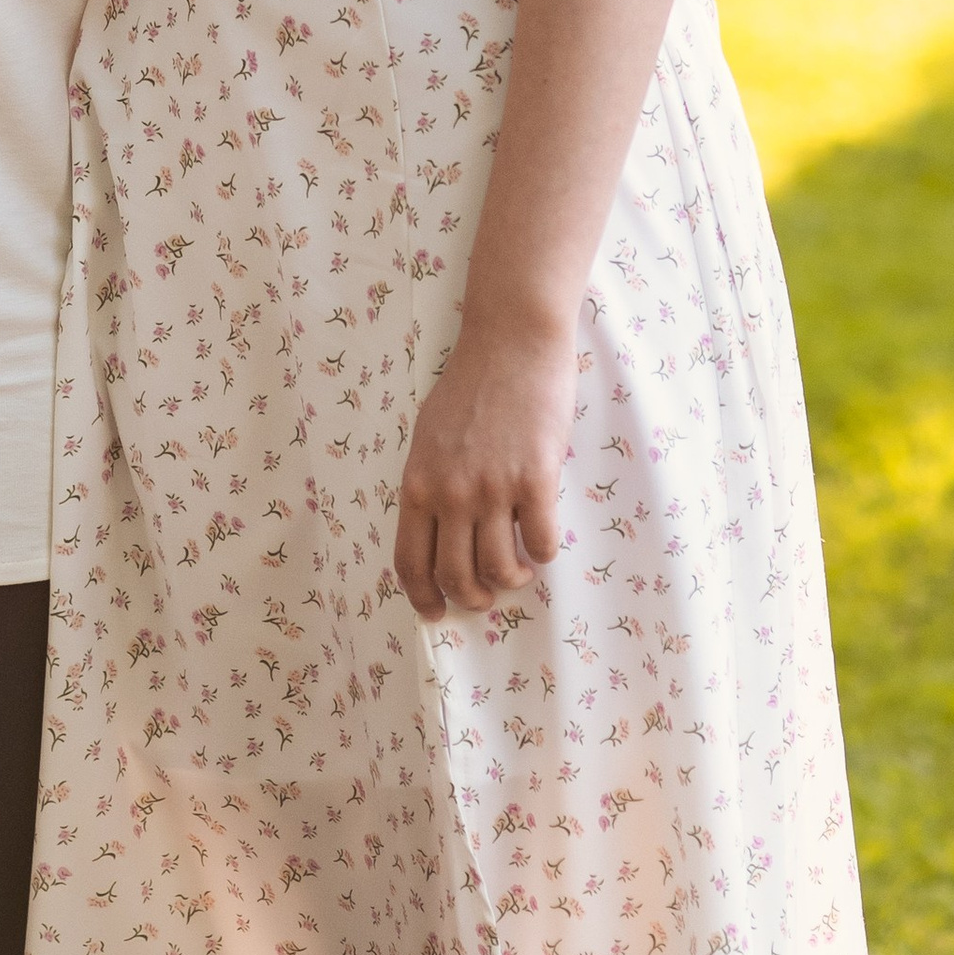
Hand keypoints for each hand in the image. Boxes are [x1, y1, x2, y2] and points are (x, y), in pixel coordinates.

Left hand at [393, 314, 575, 618]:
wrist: (511, 342)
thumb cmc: (470, 385)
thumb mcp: (429, 436)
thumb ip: (431, 484)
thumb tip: (438, 533)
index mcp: (418, 482)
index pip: (410, 561)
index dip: (422, 597)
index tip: (435, 613)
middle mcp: (450, 491)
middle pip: (455, 577)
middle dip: (473, 599)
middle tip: (487, 595)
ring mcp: (493, 487)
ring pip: (500, 569)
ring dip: (512, 579)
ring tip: (519, 567)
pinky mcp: (536, 479)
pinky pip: (541, 543)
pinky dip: (543, 552)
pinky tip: (542, 537)